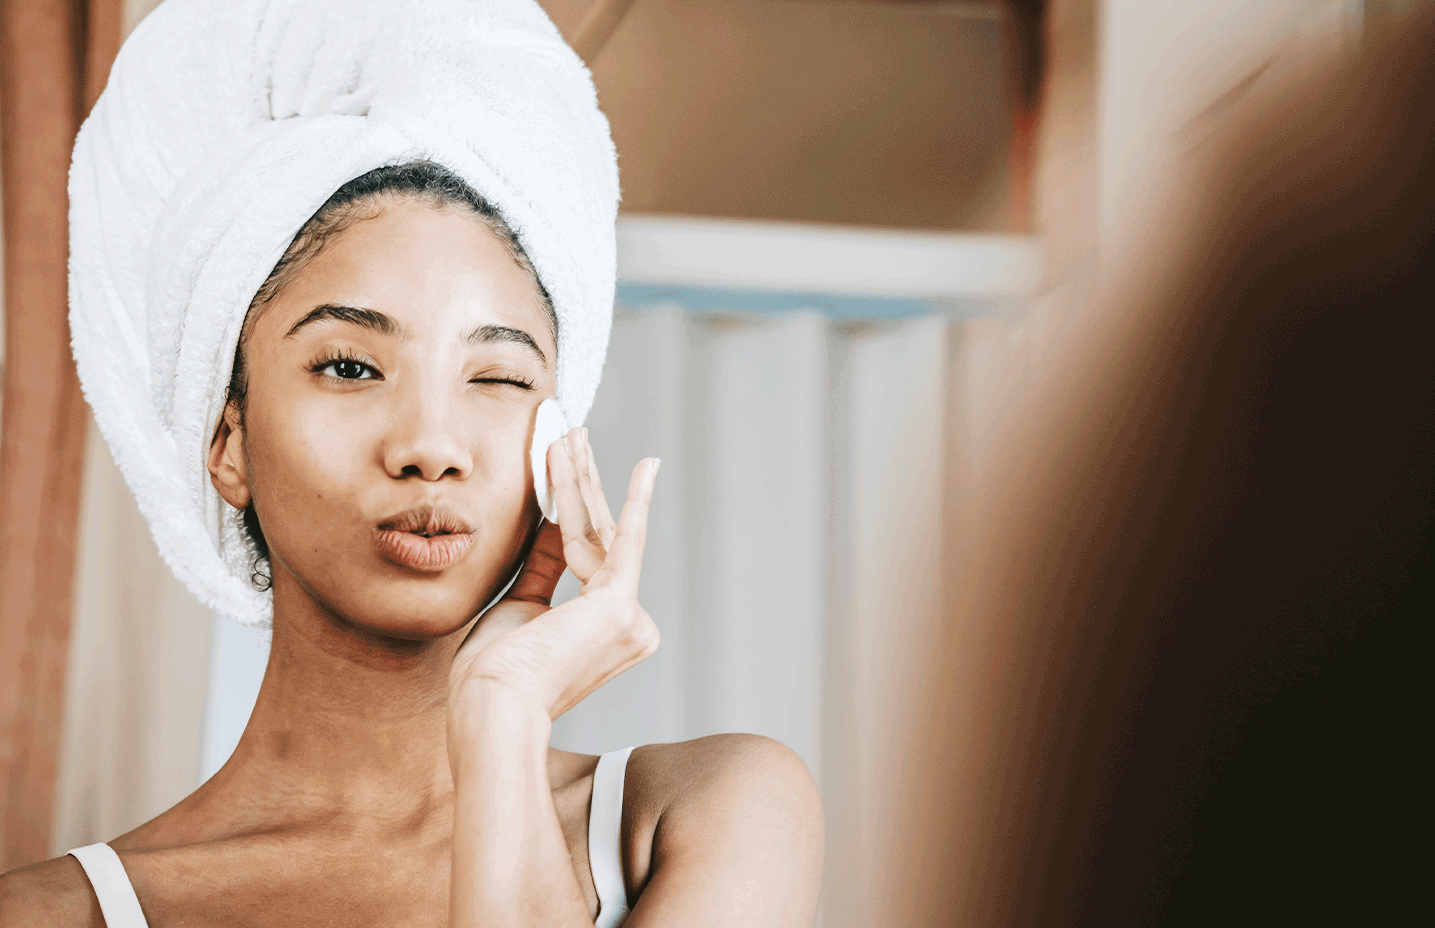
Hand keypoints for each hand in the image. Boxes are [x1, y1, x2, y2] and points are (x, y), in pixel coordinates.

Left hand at [448, 428, 659, 725]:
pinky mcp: (622, 605)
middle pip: (601, 538)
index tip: (567, 473)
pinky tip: (648, 468)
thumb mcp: (519, 605)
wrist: (492, 703)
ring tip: (569, 434)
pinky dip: (632, 499)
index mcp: (606, 633)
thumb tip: (559, 521)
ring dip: (581, 479)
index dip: (574, 510)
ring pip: (601, 531)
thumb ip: (545, 565)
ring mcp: (632, 619)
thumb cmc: (494, 672)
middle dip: (581, 484)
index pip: (590, 557)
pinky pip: (622, 538)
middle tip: (572, 437)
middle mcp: (631, 628)